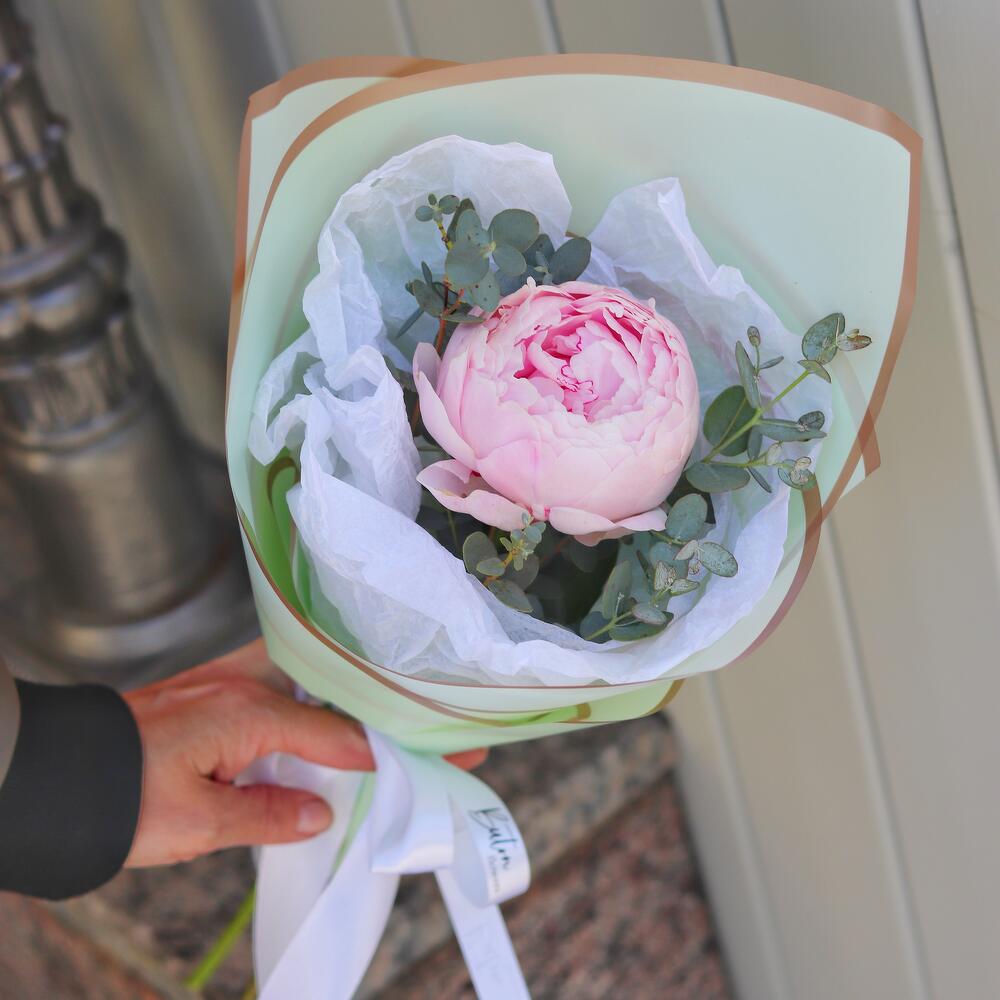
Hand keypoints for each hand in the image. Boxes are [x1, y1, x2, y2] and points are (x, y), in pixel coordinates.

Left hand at [122, 640, 485, 866]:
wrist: (47, 773)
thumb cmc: (114, 798)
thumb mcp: (194, 823)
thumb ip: (264, 814)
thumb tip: (319, 812)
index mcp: (247, 712)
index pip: (336, 733)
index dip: (388, 749)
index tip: (437, 753)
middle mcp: (241, 684)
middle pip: (332, 690)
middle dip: (382, 705)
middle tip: (428, 719)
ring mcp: (223, 680)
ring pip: (306, 678)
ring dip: (347, 692)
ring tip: (390, 708)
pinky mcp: (207, 689)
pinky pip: (277, 682)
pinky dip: (310, 696)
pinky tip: (321, 711)